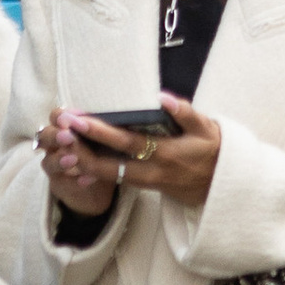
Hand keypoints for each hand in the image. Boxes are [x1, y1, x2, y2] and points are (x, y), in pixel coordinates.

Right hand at [39, 113, 123, 216]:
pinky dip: (73, 181)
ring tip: (73, 159)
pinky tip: (85, 181)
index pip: (55, 117)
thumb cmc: (101, 152)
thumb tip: (115, 118)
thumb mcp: (104, 138)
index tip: (74, 119)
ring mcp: (54, 165)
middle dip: (56, 135)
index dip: (61, 116)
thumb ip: (102, 129)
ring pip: (48, 161)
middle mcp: (54, 145)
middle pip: (45, 136)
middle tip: (68, 137)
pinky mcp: (59, 184)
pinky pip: (61, 182)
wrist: (98, 184)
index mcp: (64, 128)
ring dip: (60, 160)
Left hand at [64, 97, 223, 210]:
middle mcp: (153, 172)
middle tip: (60, 130)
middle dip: (82, 149)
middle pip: (110, 165)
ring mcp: (147, 183)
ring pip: (110, 176)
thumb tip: (162, 97)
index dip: (102, 133)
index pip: (128, 143)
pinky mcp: (145, 187)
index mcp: (167, 154)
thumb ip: (185, 113)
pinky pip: (116, 180)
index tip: (79, 120)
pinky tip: (77, 160)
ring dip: (84, 161)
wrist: (223, 186)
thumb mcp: (207, 128)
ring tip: (63, 144)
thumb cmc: (214, 150)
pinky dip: (95, 171)